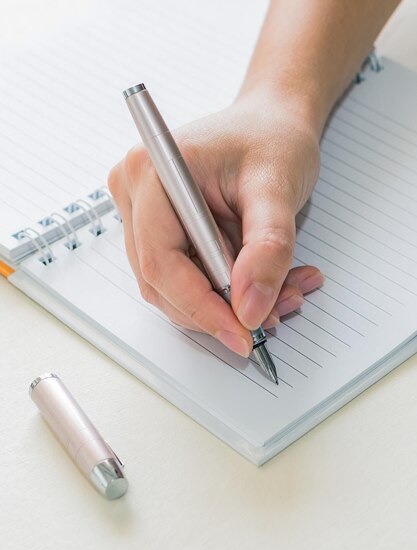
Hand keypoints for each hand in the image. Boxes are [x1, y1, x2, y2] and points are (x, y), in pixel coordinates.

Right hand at [108, 90, 323, 356]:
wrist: (271, 122)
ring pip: (176, 287)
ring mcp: (143, 215)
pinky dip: (228, 290)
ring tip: (283, 291)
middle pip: (163, 282)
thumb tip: (250, 309)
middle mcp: (136, 194)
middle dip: (219, 310)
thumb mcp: (278, 188)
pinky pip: (187, 277)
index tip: (242, 333)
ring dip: (228, 303)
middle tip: (272, 315)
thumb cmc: (271, 138)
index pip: (161, 261)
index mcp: (152, 172)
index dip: (201, 307)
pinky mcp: (161, 230)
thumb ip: (267, 249)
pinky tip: (267, 281)